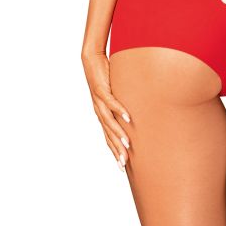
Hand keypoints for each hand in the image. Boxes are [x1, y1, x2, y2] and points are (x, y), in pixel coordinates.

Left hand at [82, 51, 132, 171]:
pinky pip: (111, 102)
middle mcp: (99, 110)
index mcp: (102, 114)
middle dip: (116, 149)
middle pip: (108, 134)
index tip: (122, 166)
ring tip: (127, 144)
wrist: (91, 60)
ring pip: (109, 121)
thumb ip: (122, 103)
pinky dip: (119, 110)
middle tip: (124, 163)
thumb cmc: (105, 76)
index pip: (108, 137)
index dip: (114, 151)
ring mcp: (99, 101)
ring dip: (118, 133)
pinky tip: (127, 118)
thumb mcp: (115, 93)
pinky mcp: (101, 89)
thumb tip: (134, 112)